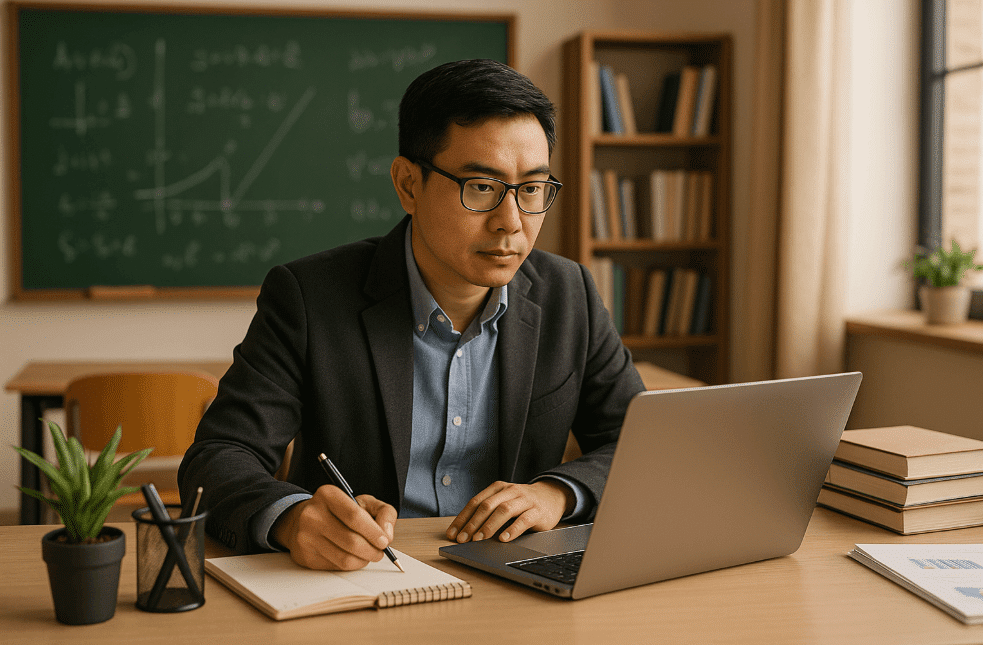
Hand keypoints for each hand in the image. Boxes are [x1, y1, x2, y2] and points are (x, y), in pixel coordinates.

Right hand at [272, 485, 396, 570]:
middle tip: (380, 552)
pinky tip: (352, 556)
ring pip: (344, 558)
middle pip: (351, 540)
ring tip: (368, 554)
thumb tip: (387, 534)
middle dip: (372, 550)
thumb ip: (384, 512)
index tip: (385, 541)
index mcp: (328, 495)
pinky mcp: (304, 556)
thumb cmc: (340, 512)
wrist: (303, 520)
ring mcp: (305, 537)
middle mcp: (312, 514)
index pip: (354, 516)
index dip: (373, 532)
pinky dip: (350, 565)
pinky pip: (335, 567)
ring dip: (363, 560)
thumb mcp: (364, 502)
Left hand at [445, 480, 573, 543]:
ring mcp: (524, 500)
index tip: (453, 534)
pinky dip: (512, 529)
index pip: (475, 502)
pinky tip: (504, 539)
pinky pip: (524, 519)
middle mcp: (510, 491)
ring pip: (504, 510)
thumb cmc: (522, 503)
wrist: (552, 496)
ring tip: (479, 539)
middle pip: (487, 506)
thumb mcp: (504, 502)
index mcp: (498, 488)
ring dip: (489, 526)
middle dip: (473, 523)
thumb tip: (465, 533)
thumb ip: (488, 513)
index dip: (462, 518)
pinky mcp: (537, 511)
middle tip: (463, 539)